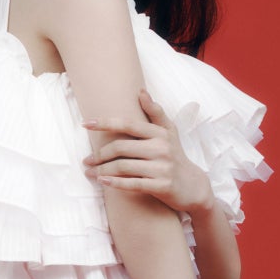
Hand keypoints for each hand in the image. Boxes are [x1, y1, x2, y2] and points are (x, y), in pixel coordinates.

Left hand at [81, 89, 214, 215]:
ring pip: (123, 167)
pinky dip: (115, 183)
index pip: (128, 123)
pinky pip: (133, 184)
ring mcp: (162, 168)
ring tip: (90, 173)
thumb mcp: (169, 132)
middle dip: (99, 154)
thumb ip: (155, 112)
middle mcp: (161, 148)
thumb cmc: (175, 156)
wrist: (193, 186)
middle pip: (121, 147)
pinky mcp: (162, 186)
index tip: (85, 124)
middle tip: (87, 160)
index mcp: (160, 133)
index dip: (105, 123)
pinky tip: (103, 181)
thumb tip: (140, 92)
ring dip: (102, 170)